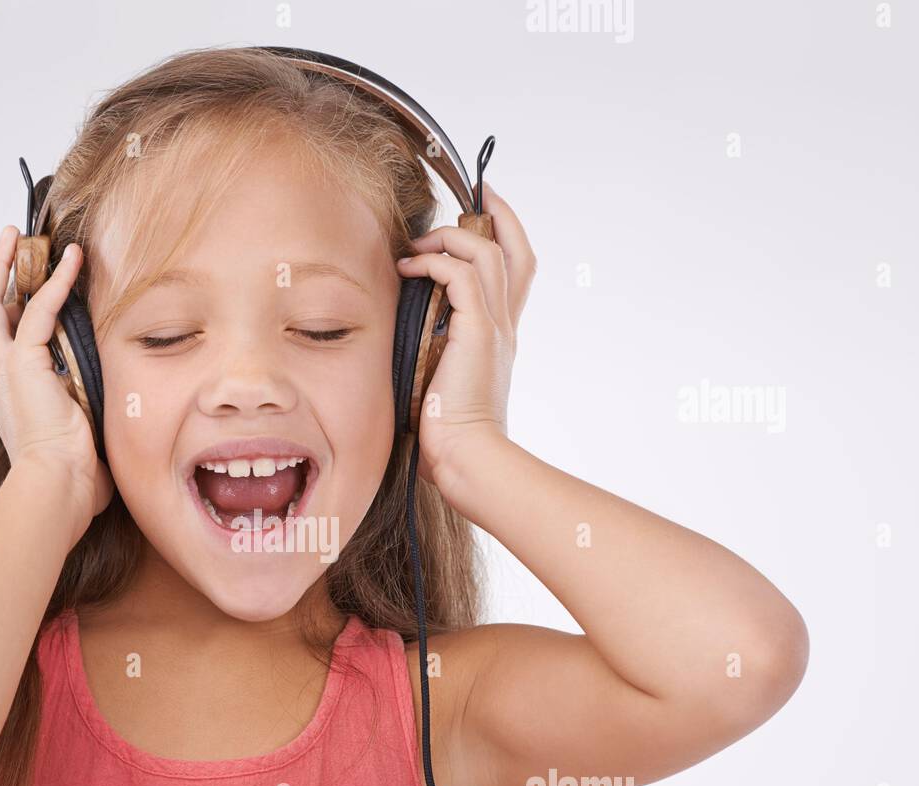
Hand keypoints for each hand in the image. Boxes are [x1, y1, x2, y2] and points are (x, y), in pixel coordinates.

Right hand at [0, 226, 113, 515]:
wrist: (56, 490)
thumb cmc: (71, 481)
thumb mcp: (79, 441)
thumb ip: (86, 420)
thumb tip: (112, 420)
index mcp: (9, 397)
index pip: (2, 341)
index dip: (9, 310)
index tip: (23, 288)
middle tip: (9, 243)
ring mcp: (6, 369)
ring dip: (8, 263)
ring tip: (24, 234)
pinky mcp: (23, 364)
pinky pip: (39, 310)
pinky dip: (57, 282)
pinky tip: (74, 260)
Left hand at [394, 182, 535, 496]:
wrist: (466, 458)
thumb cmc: (447, 436)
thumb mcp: (438, 382)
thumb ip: (430, 352)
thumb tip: (401, 336)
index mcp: (499, 336)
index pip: (515, 271)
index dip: (505, 233)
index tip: (482, 206)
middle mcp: (503, 325)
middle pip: (516, 248)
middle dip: (495, 213)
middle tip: (470, 195)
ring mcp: (494, 326)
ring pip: (487, 251)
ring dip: (450, 237)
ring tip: (417, 248)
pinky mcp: (478, 332)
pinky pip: (462, 274)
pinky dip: (435, 262)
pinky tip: (408, 270)